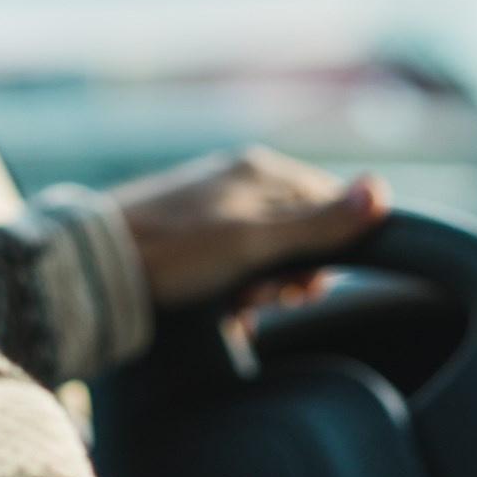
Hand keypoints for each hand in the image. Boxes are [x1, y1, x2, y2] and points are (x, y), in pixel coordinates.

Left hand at [108, 145, 388, 309]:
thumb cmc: (175, 252)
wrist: (95, 265)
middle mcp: (240, 180)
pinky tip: (222, 306)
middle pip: (300, 230)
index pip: (329, 204)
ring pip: (268, 251)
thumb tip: (381, 190)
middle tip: (262, 296)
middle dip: (290, 272)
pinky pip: (236, 263)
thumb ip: (317, 222)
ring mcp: (214, 206)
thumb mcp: (253, 242)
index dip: (328, 250)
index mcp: (259, 170)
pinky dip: (236, 287)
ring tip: (237, 301)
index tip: (303, 284)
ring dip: (263, 284)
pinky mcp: (192, 235)